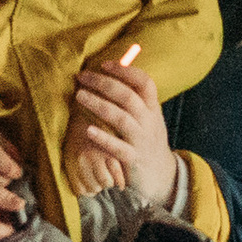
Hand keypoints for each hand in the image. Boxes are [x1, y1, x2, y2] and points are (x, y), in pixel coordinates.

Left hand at [70, 47, 174, 200]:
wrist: (161, 177)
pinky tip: (88, 130)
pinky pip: (118, 148)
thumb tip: (111, 74)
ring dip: (99, 105)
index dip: (125, 71)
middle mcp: (149, 122)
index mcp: (152, 108)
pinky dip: (103, 138)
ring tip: (79, 96)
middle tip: (82, 77)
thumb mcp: (147, 118)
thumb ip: (134, 100)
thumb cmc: (147, 142)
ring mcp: (142, 141)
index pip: (145, 82)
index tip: (104, 64)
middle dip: (104, 84)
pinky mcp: (133, 161)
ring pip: (122, 119)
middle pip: (129, 97)